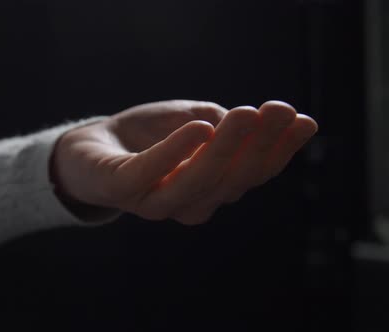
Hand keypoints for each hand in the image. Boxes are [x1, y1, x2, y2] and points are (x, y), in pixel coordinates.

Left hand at [50, 100, 317, 224]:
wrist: (88, 147)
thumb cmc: (144, 136)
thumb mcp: (188, 120)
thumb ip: (219, 124)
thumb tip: (251, 122)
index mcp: (210, 189)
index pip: (252, 173)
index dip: (279, 150)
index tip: (304, 120)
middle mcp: (188, 203)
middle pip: (231, 180)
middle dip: (259, 145)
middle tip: (278, 110)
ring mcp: (155, 201)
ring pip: (198, 181)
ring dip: (225, 148)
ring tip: (245, 115)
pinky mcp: (123, 188)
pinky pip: (151, 173)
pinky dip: (176, 152)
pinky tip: (198, 128)